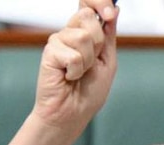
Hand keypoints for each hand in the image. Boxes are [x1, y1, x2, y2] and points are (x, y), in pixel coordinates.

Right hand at [32, 0, 118, 140]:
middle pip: (87, 16)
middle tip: (91, 62)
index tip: (110, 11)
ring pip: (83, 37)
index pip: (88, 5)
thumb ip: (109, 36)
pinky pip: (73, 55)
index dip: (99, 2)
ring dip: (88, 61)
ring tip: (79, 73)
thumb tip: (114, 10)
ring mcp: (58, 42)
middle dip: (98, 42)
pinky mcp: (49, 53)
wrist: (73, 114)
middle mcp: (69, 33)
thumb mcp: (107, 61)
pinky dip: (76, 71)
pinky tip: (68, 77)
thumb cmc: (89, 92)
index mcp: (84, 33)